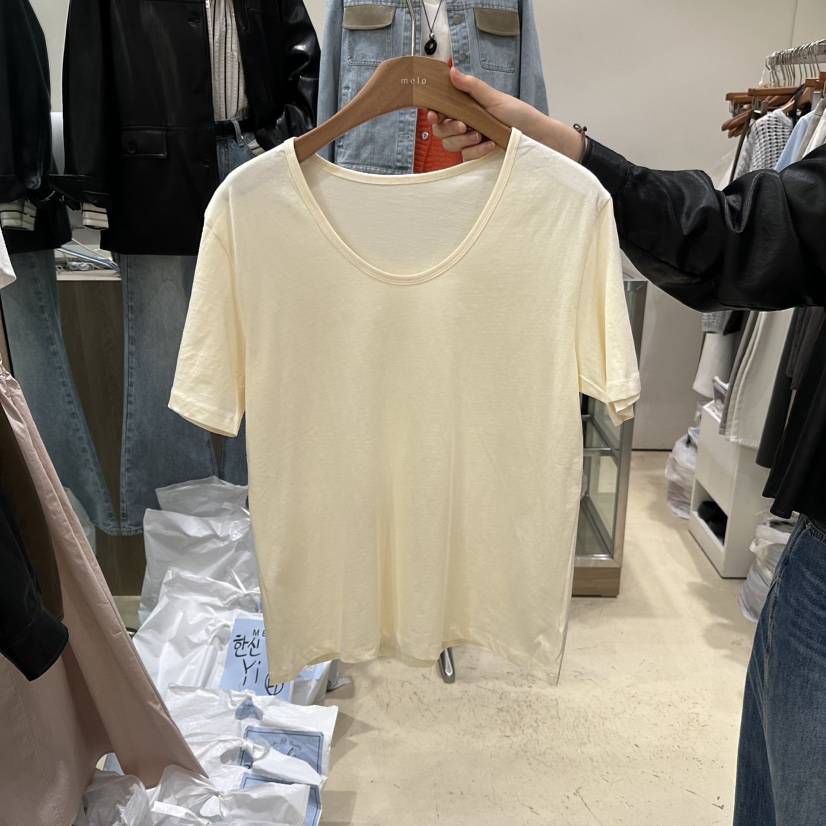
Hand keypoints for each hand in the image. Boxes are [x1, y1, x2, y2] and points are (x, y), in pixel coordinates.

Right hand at [427, 68, 583, 162]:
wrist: (537, 137)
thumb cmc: (519, 116)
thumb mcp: (495, 98)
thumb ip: (472, 87)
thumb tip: (452, 71)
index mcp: (468, 107)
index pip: (442, 111)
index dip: (434, 114)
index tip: (435, 114)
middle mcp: (467, 124)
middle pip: (442, 130)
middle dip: (449, 128)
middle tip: (463, 125)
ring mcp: (471, 141)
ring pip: (451, 145)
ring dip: (464, 140)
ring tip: (480, 135)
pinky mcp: (478, 156)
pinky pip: (466, 157)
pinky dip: (477, 151)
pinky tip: (489, 145)